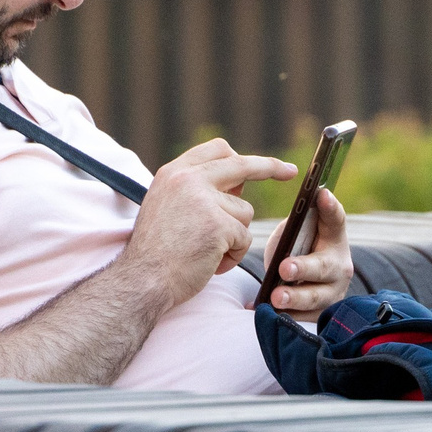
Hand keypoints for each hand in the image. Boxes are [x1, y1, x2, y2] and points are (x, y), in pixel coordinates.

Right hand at [120, 138, 296, 303]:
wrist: (141, 281)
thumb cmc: (155, 254)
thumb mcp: (167, 208)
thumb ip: (197, 192)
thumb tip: (239, 185)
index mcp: (173, 173)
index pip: (216, 150)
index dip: (242, 157)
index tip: (262, 162)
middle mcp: (187, 179)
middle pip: (241, 165)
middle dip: (270, 167)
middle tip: (290, 171)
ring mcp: (204, 200)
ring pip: (244, 213)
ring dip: (234, 237)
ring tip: (207, 253)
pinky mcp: (219, 224)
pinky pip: (244, 238)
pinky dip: (233, 256)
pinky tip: (210, 263)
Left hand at [267, 187, 353, 319]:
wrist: (302, 285)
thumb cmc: (296, 251)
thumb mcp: (296, 235)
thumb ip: (295, 226)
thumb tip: (290, 221)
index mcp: (333, 237)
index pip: (335, 219)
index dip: (330, 207)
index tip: (321, 194)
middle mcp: (339, 264)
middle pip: (324, 266)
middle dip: (304, 267)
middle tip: (284, 268)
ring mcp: (333, 291)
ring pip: (316, 296)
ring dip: (294, 297)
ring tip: (275, 297)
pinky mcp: (323, 313)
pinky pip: (305, 317)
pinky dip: (286, 317)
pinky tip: (267, 313)